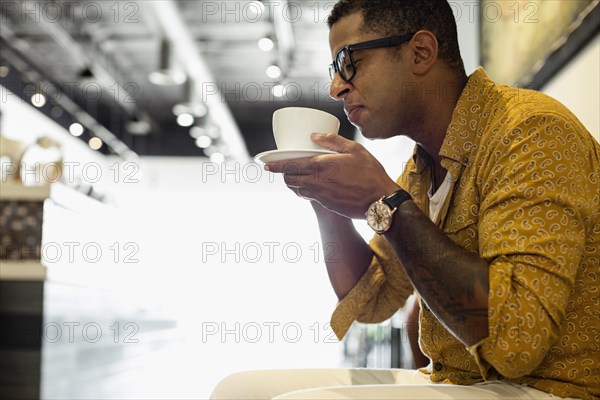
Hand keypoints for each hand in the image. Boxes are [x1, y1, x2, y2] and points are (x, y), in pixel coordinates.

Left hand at [265, 133, 398, 218]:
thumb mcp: (354, 149)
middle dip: (284, 174)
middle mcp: (316, 183)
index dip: (275, 165)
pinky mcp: (327, 205)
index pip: (290, 166)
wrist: (380, 200)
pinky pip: (310, 197)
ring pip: (298, 190)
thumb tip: (314, 136)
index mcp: (321, 167)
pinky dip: (306, 190)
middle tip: (284, 168)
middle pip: (290, 180)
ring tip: (296, 175)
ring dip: (294, 183)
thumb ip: (332, 141)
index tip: (266, 164)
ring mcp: (321, 196)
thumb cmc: (370, 173)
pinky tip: (313, 185)